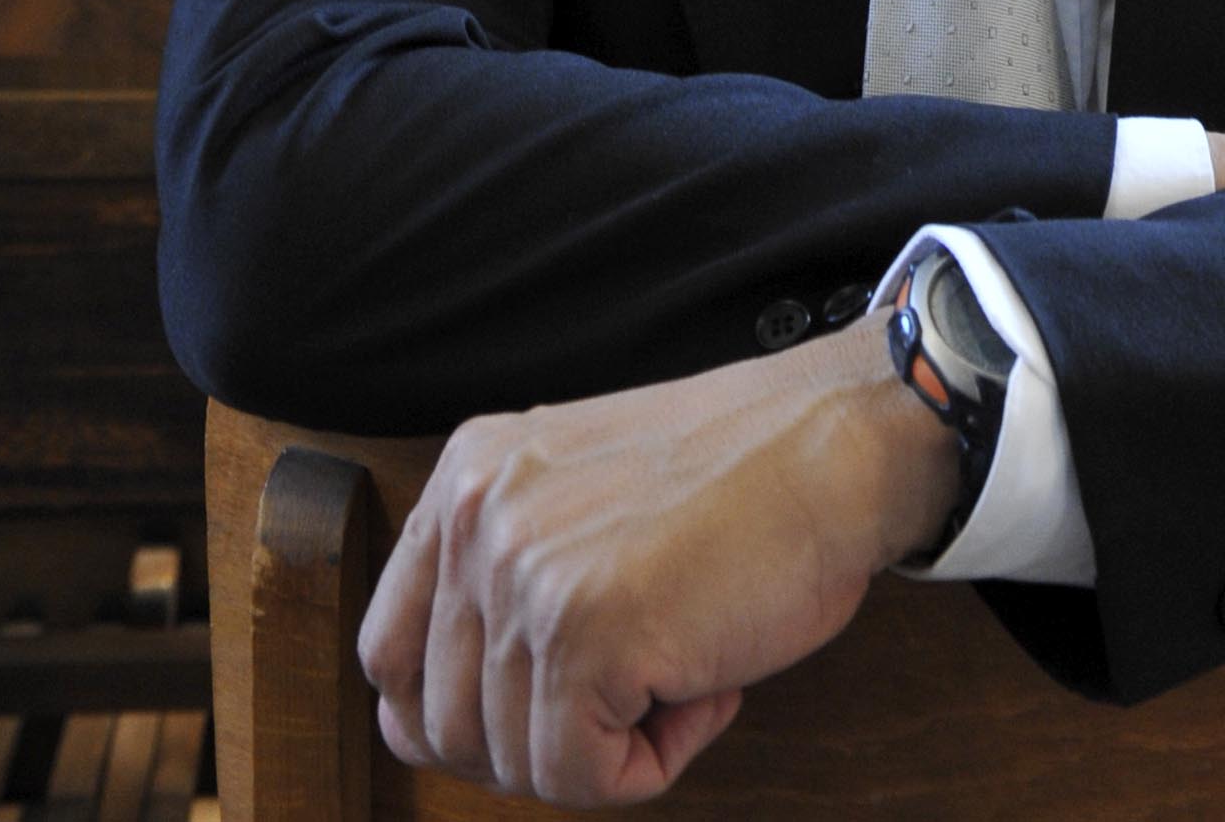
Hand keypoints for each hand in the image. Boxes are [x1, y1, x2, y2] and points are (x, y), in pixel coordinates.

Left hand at [358, 317, 956, 805]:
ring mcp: (523, 572)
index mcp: (466, 476)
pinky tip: (703, 686)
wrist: (837, 448)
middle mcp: (476, 514)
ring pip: (515, 763)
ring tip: (681, 666)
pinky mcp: (583, 634)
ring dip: (609, 747)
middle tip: (633, 692)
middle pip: (441, 726)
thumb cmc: (737, 488)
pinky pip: (582, 778)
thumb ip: (498, 585)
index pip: (387, 652)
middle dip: (540, 741)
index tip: (537, 713)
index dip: (456, 715)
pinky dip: (652, 765)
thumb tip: (425, 726)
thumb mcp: (578, 505)